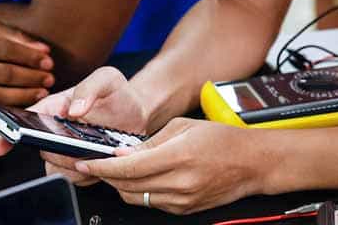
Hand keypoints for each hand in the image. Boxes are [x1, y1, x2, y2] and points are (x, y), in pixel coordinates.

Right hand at [0, 19, 54, 119]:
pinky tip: (21, 108)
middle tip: (49, 79)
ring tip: (40, 93)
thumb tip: (41, 48)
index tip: (48, 60)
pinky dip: (5, 112)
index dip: (30, 57)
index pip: (6, 50)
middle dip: (31, 78)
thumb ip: (11, 34)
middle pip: (3, 75)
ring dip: (23, 97)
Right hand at [0, 67, 149, 185]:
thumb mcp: (106, 79)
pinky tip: (102, 158)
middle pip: (41, 150)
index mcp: (53, 107)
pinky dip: (90, 174)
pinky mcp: (81, 166)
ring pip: (56, 168)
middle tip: (78, 144)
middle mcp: (54, 130)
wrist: (137, 113)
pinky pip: (76, 179)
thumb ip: (89, 88)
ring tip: (96, 149)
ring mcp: (66, 150)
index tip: (2, 147)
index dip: (8, 133)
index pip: (22, 120)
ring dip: (75, 165)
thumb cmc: (117, 93)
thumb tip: (73, 109)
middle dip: (58, 151)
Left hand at [74, 118, 268, 213]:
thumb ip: (149, 142)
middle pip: (128, 186)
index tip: (85, 163)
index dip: (101, 167)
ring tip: (112, 170)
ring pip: (136, 198)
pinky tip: (136, 178)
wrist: (253, 163)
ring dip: (119, 185)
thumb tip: (122, 153)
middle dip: (105, 176)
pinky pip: (151, 203)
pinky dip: (138, 191)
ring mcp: (183, 200)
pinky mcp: (185, 209)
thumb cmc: (221, 140)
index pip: (129, 168)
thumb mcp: (182, 127)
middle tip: (92, 164)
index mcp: (178, 157)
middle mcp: (180, 183)